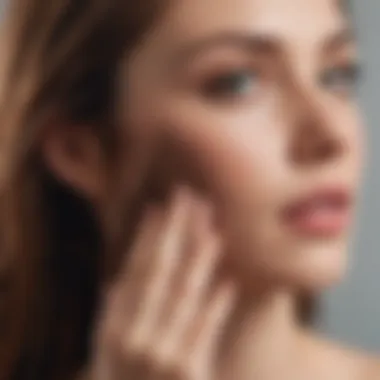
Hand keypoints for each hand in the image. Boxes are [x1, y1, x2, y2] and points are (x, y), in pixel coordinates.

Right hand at [89, 187, 236, 379]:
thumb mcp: (107, 353)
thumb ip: (112, 315)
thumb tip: (116, 279)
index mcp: (114, 326)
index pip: (134, 269)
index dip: (147, 236)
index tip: (159, 206)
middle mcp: (134, 335)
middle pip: (159, 269)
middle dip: (174, 230)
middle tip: (186, 197)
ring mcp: (161, 354)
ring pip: (184, 292)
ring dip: (199, 257)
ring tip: (213, 226)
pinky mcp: (189, 373)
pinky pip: (205, 330)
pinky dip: (217, 304)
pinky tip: (230, 281)